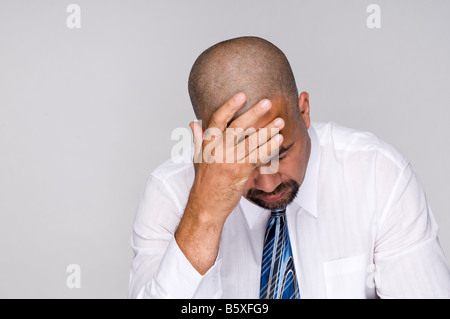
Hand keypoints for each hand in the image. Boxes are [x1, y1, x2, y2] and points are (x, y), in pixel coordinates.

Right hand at [188, 92, 284, 221]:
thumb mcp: (198, 157)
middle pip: (238, 126)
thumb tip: (193, 122)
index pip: (218, 119)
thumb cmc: (204, 181)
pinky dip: (269, 148)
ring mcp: (229, 160)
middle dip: (254, 113)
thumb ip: (198, 138)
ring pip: (251, 141)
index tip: (241, 95)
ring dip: (268, 131)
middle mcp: (218, 150)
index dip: (229, 105)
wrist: (206, 205)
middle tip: (267, 102)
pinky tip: (278, 141)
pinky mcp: (240, 171)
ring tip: (280, 122)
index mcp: (208, 143)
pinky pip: (258, 156)